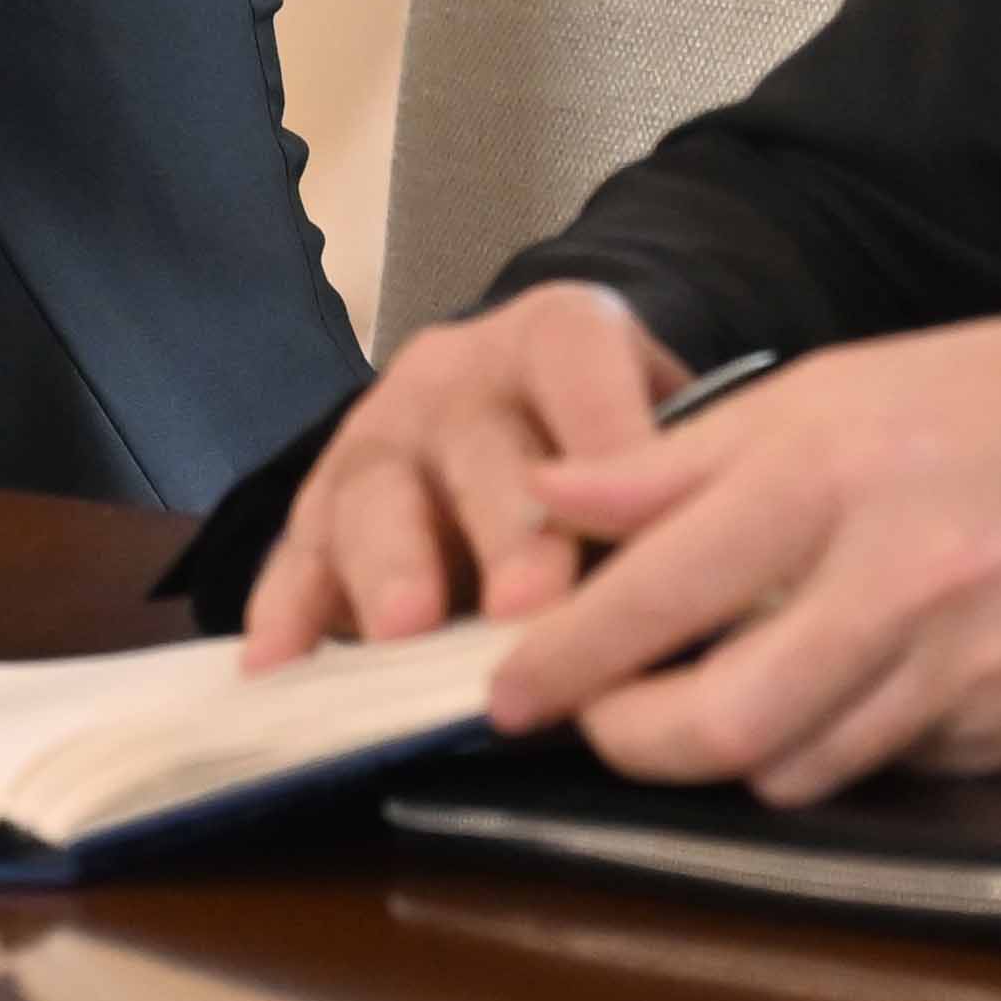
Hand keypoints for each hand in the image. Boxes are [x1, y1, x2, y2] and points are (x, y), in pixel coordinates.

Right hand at [240, 280, 688, 659]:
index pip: (577, 362)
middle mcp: (455, 376)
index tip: (626, 523)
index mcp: (555, 337)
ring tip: (406, 633)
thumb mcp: (671, 425)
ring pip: (372, 492)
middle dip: (502, 529)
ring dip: (391, 566)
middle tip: (529, 607)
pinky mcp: (319, 504)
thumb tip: (719, 602)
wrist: (528, 403)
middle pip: (474, 445)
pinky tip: (281, 663)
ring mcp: (377, 437)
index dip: (601, 437)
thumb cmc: (620, 437)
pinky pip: (295, 552)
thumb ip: (678, 490)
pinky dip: (286, 609)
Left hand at [483, 310, 1000, 804]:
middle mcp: (900, 588)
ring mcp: (972, 676)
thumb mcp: (847, 381)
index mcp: (836, 478)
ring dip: (737, 752)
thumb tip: (559, 496)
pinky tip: (849, 690)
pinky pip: (898, 772)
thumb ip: (692, 454)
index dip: (563, 657)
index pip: (656, 595)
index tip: (504, 686)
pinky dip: (848, 746)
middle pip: (720, 727)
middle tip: (598, 721)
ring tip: (711, 700)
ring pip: (803, 770)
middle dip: (634, 743)